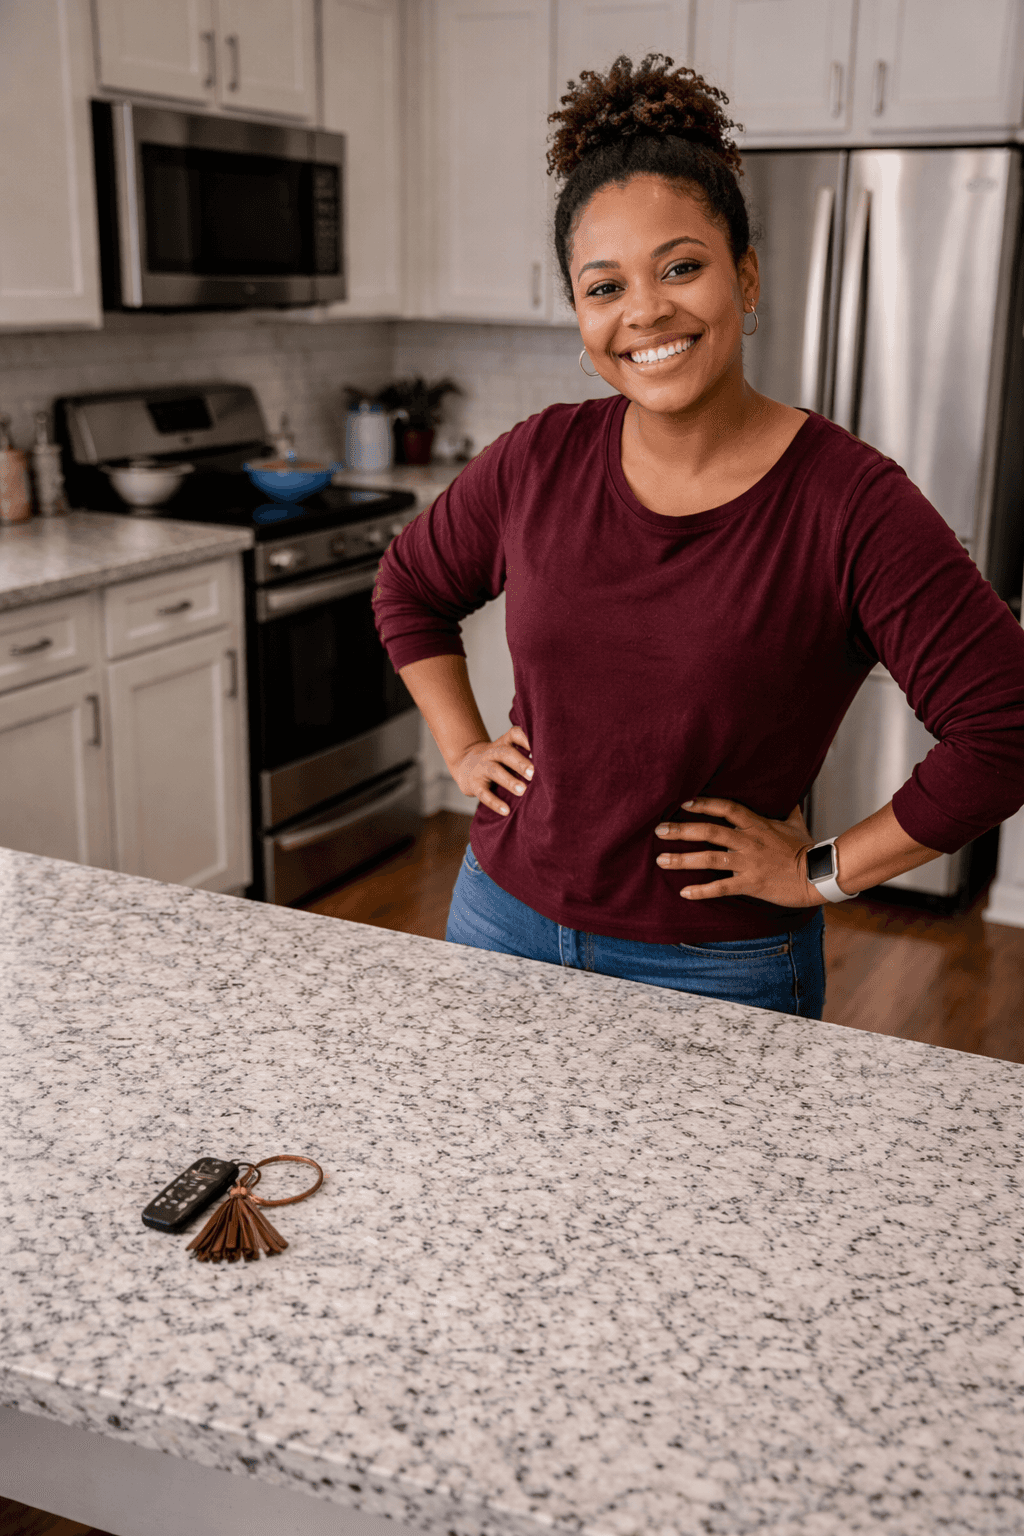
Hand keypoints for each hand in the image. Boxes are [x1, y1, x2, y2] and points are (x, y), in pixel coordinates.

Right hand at [450, 726, 532, 815]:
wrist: (464, 766)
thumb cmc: (496, 761)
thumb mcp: (506, 753)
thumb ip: (524, 755)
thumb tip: (549, 769)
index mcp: (503, 743)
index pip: (514, 734)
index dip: (525, 738)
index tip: (538, 747)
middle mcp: (491, 753)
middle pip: (505, 753)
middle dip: (519, 762)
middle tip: (533, 773)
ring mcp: (481, 768)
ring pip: (495, 771)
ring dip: (509, 781)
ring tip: (522, 791)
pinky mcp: (474, 784)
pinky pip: (484, 793)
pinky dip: (495, 802)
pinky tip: (506, 810)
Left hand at [655, 796, 822, 905]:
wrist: (818, 875)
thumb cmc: (807, 848)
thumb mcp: (795, 822)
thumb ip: (786, 807)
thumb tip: (788, 792)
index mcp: (757, 824)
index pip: (726, 808)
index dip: (704, 804)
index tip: (683, 804)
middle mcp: (748, 841)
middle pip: (710, 832)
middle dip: (682, 831)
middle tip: (659, 831)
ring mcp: (748, 863)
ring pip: (710, 858)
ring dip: (683, 859)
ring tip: (661, 861)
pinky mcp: (750, 883)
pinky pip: (721, 887)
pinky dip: (702, 890)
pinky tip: (684, 892)